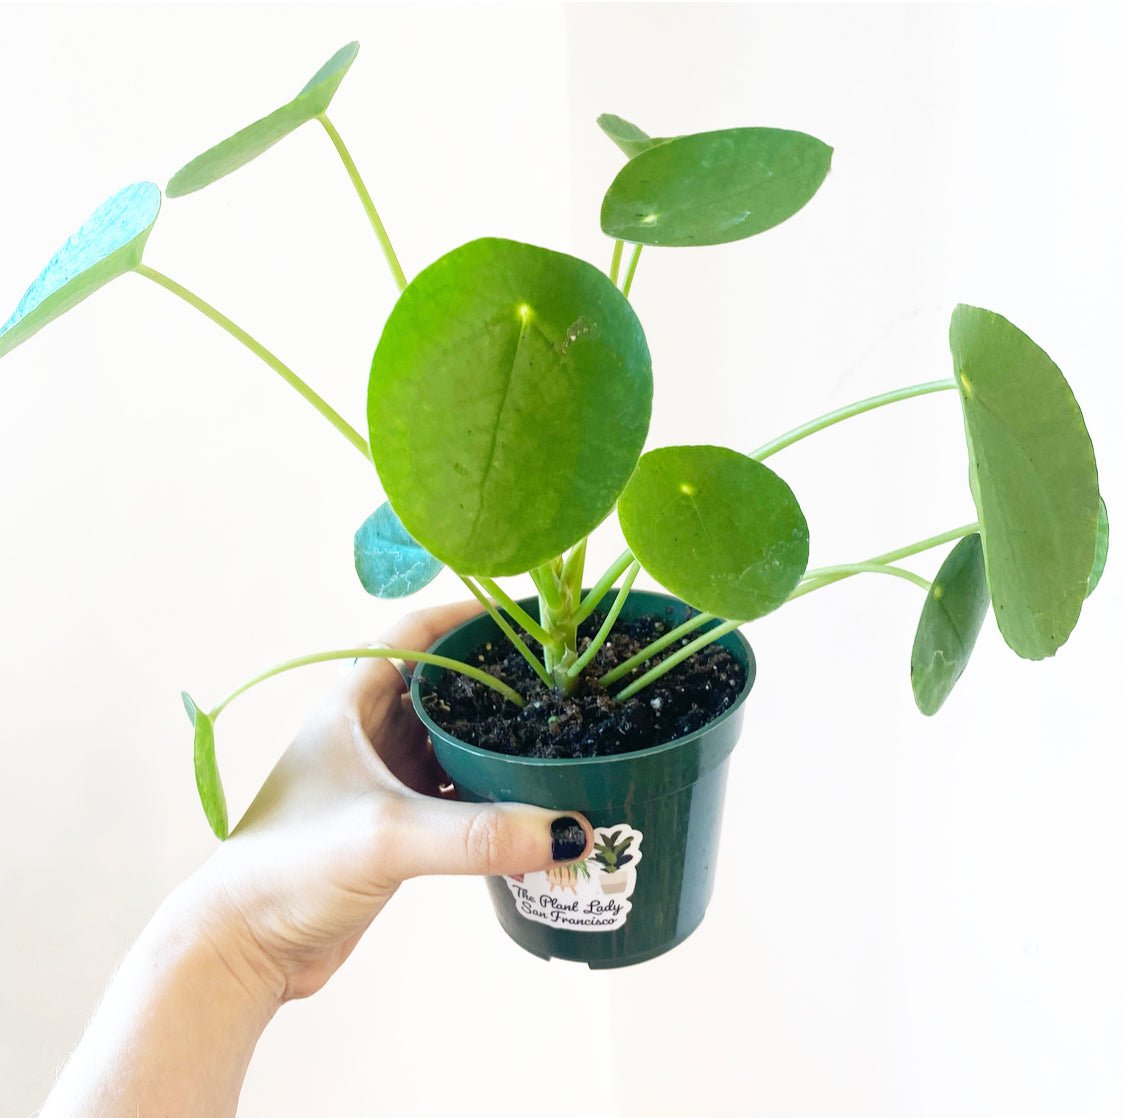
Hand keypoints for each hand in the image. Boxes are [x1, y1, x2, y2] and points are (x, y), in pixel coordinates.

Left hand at [186, 600, 592, 1005]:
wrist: (244, 947)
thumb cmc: (290, 867)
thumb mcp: (385, 835)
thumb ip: (477, 834)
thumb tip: (568, 830)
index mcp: (354, 703)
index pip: (415, 632)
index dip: (466, 615)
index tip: (522, 614)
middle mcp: (370, 731)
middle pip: (445, 684)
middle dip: (498, 677)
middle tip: (558, 676)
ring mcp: (383, 778)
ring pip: (453, 739)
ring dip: (497, 738)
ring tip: (557, 732)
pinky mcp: (396, 823)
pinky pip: (455, 789)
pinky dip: (491, 790)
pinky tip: (529, 801)